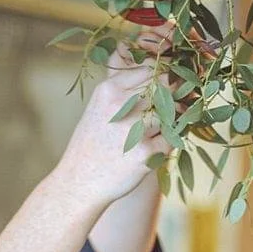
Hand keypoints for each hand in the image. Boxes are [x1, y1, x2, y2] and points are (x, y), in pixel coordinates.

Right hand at [52, 32, 172, 206]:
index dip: (162, 77)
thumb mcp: (99, 107)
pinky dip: (168, 144)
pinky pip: (172, 140)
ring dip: (172, 121)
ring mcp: (134, 130)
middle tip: (167, 110)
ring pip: (172, 112)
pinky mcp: (146, 153)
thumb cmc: (92, 143)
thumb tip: (158, 69)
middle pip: (164, 86)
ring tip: (155, 132)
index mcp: (108, 90)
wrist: (79, 182)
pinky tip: (151, 150)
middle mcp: (120, 106)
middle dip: (172, 97)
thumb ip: (124, 87)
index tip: (164, 88)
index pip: (150, 69)